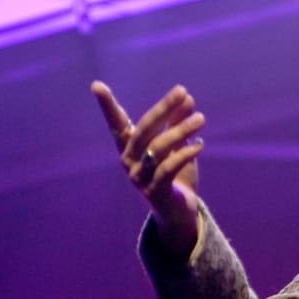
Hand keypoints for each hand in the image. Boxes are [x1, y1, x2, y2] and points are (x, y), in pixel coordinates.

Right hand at [92, 81, 205, 258]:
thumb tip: (187, 98)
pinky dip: (185, 154)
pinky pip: (168, 169)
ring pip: (157, 148)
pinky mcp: (153, 192)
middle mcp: (129, 161)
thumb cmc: (176, 176)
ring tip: (201, 118)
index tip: (96, 85)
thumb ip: (179, 123)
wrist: (180, 213)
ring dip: (181, 130)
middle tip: (182, 93)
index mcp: (130, 148)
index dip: (107, 106)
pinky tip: (200, 144)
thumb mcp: (179, 147)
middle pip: (143, 131)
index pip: (117, 124)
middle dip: (163, 109)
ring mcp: (139, 178)